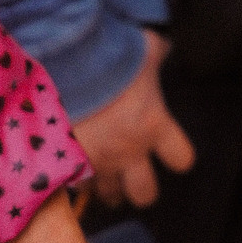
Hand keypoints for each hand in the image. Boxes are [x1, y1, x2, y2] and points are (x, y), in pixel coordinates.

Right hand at [73, 30, 194, 207]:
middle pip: (146, 194)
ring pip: (108, 195)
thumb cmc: (105, 52)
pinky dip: (74, 178)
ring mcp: (96, 160)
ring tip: (99, 171)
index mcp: (152, 124)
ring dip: (106, 186)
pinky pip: (75, 185)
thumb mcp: (142, 46)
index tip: (165, 145)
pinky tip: (68, 164)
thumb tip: (162, 47)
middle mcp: (128, 150)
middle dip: (139, 186)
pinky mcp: (65, 163)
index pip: (182, 159)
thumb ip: (155, 52)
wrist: (59, 62)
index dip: (176, 154)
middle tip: (131, 173)